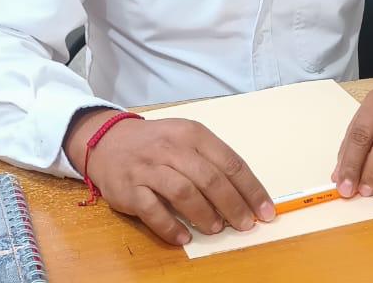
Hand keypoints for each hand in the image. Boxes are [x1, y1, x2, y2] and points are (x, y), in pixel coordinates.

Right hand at [66, 113, 274, 244]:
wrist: (107, 141)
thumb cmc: (156, 144)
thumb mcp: (186, 139)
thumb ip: (212, 162)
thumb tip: (244, 196)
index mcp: (193, 134)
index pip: (230, 162)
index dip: (251, 189)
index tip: (265, 211)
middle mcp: (172, 148)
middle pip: (210, 179)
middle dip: (233, 205)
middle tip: (245, 225)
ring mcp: (148, 168)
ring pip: (183, 192)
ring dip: (204, 214)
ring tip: (216, 229)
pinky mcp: (128, 189)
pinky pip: (152, 210)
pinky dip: (170, 226)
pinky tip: (183, 237)